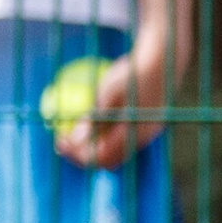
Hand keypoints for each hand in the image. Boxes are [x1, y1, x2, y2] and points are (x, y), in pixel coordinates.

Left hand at [53, 39, 168, 169]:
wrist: (161, 62)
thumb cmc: (132, 75)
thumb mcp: (108, 93)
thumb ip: (94, 119)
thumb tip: (75, 140)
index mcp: (132, 133)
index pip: (100, 157)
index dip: (77, 154)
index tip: (60, 142)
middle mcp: (141, 139)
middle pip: (107, 160)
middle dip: (83, 154)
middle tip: (63, 142)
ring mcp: (146, 134)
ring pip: (116, 152)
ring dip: (94, 148)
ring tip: (74, 134)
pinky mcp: (147, 126)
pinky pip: (123, 141)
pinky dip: (106, 139)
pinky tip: (94, 125)